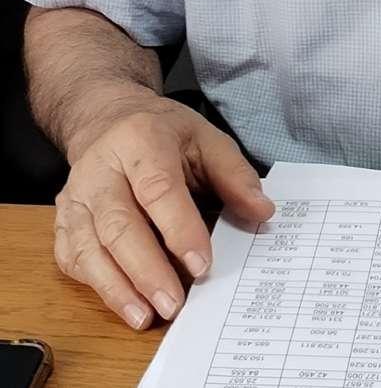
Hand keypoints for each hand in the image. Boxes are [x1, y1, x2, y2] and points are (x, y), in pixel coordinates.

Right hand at [52, 94, 274, 329]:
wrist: (108, 120)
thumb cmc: (163, 134)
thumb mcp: (205, 138)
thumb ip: (234, 175)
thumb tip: (261, 212)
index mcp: (141, 140)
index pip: (158, 189)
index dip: (180, 230)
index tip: (202, 265)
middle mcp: (100, 169)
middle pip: (118, 225)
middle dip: (146, 270)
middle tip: (173, 304)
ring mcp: (76, 196)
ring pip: (90, 248)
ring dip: (117, 288)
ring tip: (145, 316)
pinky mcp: (63, 220)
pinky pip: (73, 259)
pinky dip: (97, 286)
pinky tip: (122, 304)